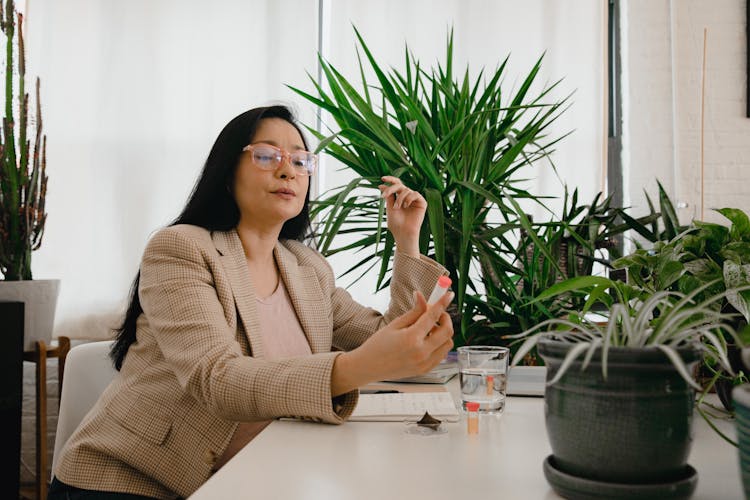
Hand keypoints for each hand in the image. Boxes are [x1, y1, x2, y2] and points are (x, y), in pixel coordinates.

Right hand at [331, 290, 454, 394]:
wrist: (368, 367)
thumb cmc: (377, 345)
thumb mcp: (395, 324)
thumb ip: (413, 311)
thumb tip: (422, 296)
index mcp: (411, 338)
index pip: (433, 316)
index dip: (443, 303)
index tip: (449, 294)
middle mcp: (421, 352)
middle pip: (447, 331)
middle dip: (445, 318)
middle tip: (436, 313)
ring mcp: (424, 363)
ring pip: (448, 344)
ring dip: (443, 333)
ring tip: (429, 329)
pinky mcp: (425, 370)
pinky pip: (441, 354)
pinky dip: (439, 344)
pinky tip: (427, 340)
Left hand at [378, 176, 426, 256]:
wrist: (403, 233)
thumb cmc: (395, 223)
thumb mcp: (389, 207)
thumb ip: (389, 196)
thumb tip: (382, 185)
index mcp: (399, 197)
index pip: (396, 185)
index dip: (390, 180)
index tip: (382, 178)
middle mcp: (407, 197)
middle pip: (400, 185)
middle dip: (391, 188)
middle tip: (385, 195)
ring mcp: (415, 200)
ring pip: (406, 190)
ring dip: (399, 198)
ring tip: (397, 208)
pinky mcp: (422, 203)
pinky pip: (415, 194)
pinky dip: (409, 198)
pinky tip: (406, 206)